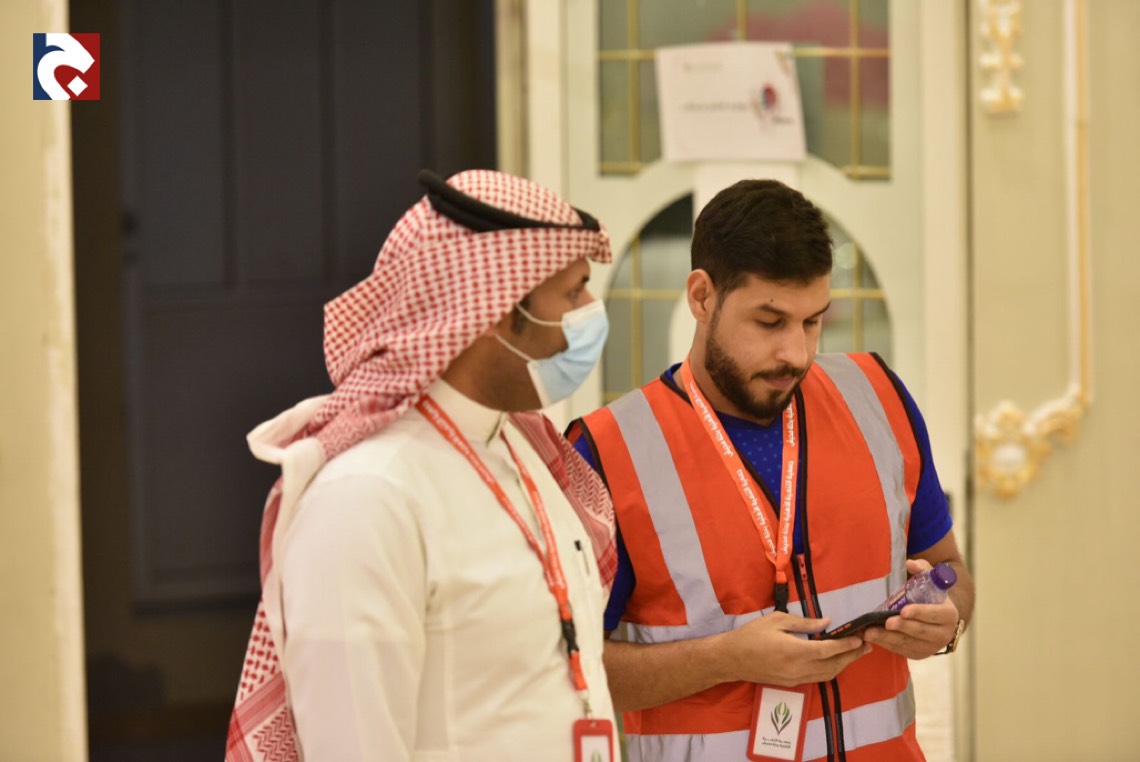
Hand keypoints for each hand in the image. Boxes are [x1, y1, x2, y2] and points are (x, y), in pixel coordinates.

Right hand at [715, 612, 871, 686]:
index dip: (847, 645)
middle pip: (833, 665)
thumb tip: (826, 623)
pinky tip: (835, 661)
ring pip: (828, 674)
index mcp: (796, 651)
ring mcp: (796, 679)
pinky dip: (831, 670)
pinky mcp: (792, 683)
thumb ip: (804, 623)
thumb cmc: (752, 635)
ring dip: (844, 664)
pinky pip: (818, 677)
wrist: (732, 659)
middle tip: (866, 646)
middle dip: (852, 656)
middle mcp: (799, 669)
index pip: (829, 650)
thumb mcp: (777, 621)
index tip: (860, 638)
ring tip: (856, 654)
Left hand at [863, 559, 959, 658]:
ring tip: (870, 632)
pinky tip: (873, 638)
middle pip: (920, 631)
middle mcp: (944, 634)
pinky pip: (902, 650)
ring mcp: (931, 646)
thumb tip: (909, 563)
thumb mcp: (930, 579)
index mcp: (949, 615)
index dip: (920, 613)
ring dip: (888, 638)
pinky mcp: (919, 654)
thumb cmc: (931, 595)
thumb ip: (921, 569)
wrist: (938, 617)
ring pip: (908, 643)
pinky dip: (887, 644)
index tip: (903, 611)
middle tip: (886, 622)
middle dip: (902, 627)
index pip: (935, 614)